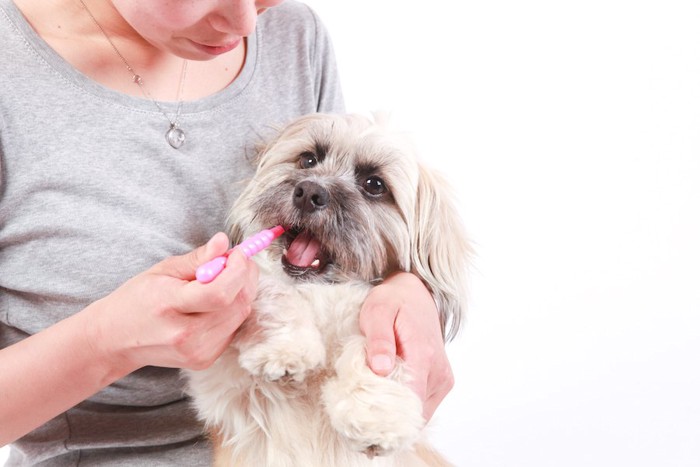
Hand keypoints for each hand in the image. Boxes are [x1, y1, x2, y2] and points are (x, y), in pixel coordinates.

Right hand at [86, 232, 257, 372]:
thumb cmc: (137, 300)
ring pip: (240, 316)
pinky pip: (234, 328)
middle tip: (235, 262)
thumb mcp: (162, 270)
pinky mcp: (205, 359)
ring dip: (241, 293)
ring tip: (223, 280)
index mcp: (170, 306)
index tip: (236, 253)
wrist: (116, 340)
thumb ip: (197, 258)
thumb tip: (223, 242)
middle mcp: (186, 334)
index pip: (219, 293)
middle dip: (244, 277)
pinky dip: (232, 310)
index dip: (237, 270)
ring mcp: (197, 351)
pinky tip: (215, 303)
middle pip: (236, 304)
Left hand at [359, 272, 453, 420]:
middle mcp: (439, 372)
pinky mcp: (440, 383)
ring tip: (371, 406)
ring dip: (396, 415)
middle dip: (388, 419)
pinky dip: (404, 409)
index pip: (410, 401)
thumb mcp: (378, 311)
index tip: (363, 420)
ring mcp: (442, 380)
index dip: (387, 415)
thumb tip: (381, 369)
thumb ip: (379, 340)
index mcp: (423, 355)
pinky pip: (422, 407)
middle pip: (414, 412)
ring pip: (419, 414)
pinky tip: (385, 400)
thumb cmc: (394, 301)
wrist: (416, 294)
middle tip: (360, 418)